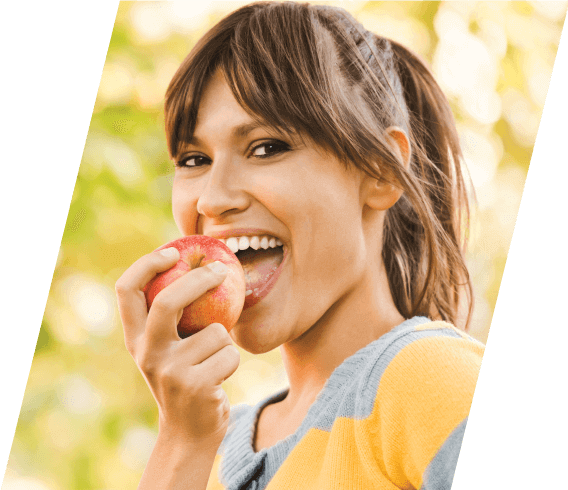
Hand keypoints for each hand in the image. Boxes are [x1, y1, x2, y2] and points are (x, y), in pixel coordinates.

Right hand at [115, 247, 240, 446]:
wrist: (190, 432)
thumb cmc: (186, 377)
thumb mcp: (169, 348)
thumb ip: (174, 317)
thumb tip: (203, 265)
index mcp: (135, 339)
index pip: (126, 291)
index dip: (146, 264)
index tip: (173, 251)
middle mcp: (146, 353)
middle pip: (168, 301)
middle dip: (198, 279)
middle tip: (221, 270)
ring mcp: (170, 371)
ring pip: (216, 331)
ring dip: (225, 342)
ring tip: (213, 362)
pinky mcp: (196, 385)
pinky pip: (230, 353)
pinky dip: (233, 361)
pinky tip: (219, 378)